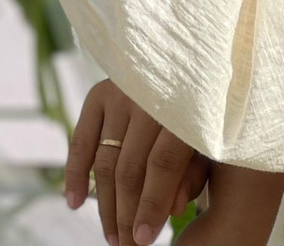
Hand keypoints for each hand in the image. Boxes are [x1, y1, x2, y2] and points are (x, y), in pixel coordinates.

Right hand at [64, 79, 209, 245]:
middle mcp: (147, 97)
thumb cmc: (205, 108)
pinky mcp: (99, 93)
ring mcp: (120, 93)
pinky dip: (74, 173)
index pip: (161, 165)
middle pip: (130, 168)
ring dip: (105, 205)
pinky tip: (74, 204)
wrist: (190, 56)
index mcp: (182, 106)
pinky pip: (81, 140)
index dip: (151, 207)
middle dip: (126, 215)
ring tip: (112, 238)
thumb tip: (172, 210)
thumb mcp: (210, 136)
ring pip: (106, 161)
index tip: (144, 241)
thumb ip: (193, 172)